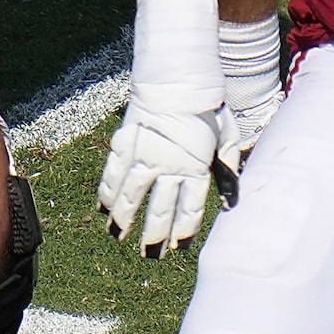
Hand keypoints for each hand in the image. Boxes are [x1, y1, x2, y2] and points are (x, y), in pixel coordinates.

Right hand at [98, 89, 237, 255]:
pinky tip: (104, 208)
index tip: (177, 247)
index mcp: (196, 168)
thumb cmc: (207, 108)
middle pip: (159, 211)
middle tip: (149, 254)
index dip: (182, 231)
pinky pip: (113, 174)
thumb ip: (227, 170)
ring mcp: (145, 156)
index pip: (189, 210)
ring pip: (131, 197)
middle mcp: (169, 167)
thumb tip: (230, 203)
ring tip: (118, 236)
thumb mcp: (227, 138)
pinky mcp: (126, 144)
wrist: (178, 79)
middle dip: (153, 236)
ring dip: (124, 220)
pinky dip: (107, 193)